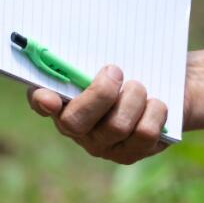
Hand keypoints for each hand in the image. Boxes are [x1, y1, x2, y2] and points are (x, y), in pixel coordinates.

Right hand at [26, 65, 169, 164]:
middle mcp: (77, 129)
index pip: (40, 103)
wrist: (163, 84)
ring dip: (133, 97)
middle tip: (115, 71)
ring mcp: (104, 145)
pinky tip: (155, 104)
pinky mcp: (131, 153)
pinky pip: (144, 133)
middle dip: (99, 93)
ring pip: (116, 125)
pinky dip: (154, 112)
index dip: (41, 102)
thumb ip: (89, 56)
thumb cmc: (127, 68)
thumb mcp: (108, 57)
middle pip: (76, 121)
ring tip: (139, 86)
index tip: (48, 97)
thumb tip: (79, 48)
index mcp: (62, 98)